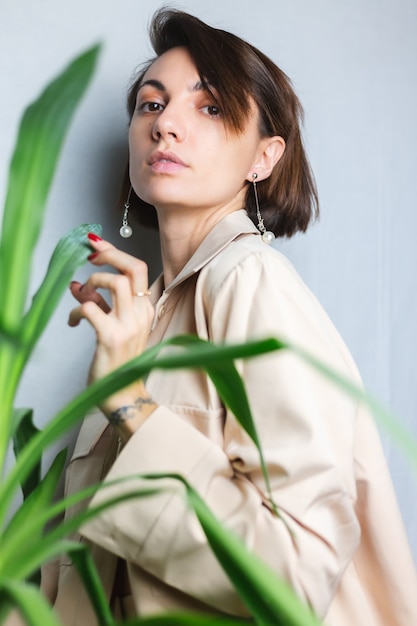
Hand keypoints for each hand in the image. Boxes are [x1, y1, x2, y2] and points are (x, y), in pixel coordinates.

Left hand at [68, 234, 155, 432]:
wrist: (123, 394)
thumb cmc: (119, 361)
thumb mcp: (115, 326)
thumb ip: (100, 303)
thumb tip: (77, 285)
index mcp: (146, 309)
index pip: (138, 269)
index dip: (116, 251)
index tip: (97, 244)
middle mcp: (141, 313)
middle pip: (132, 268)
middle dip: (108, 254)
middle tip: (90, 255)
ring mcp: (128, 325)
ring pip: (115, 282)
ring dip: (93, 281)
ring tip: (82, 293)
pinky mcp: (111, 337)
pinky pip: (91, 309)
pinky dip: (77, 311)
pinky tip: (73, 322)